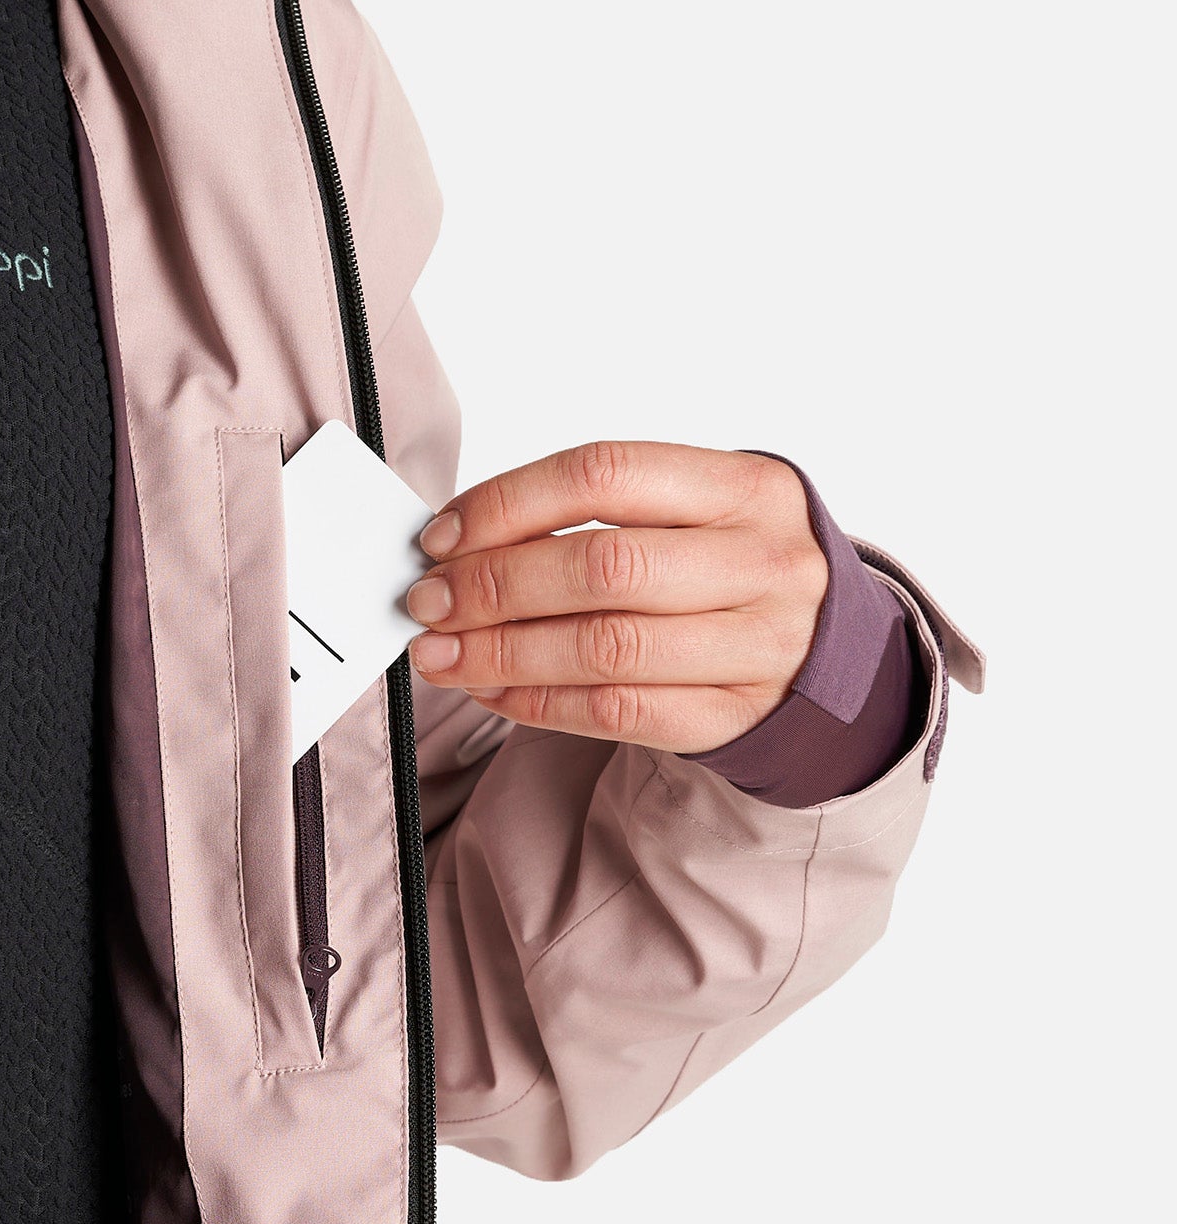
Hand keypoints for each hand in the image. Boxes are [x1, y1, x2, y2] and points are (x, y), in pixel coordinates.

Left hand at [406, 441, 829, 753]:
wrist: (831, 645)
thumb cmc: (733, 563)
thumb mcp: (695, 509)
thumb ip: (597, 513)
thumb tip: (460, 542)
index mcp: (745, 487)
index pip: (604, 475)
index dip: (507, 504)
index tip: (441, 537)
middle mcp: (760, 563)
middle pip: (603, 568)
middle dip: (494, 586)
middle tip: (426, 602)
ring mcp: (756, 646)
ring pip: (606, 650)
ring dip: (502, 653)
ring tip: (440, 653)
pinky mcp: (733, 715)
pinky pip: (618, 713)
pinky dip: (538, 703)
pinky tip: (491, 690)